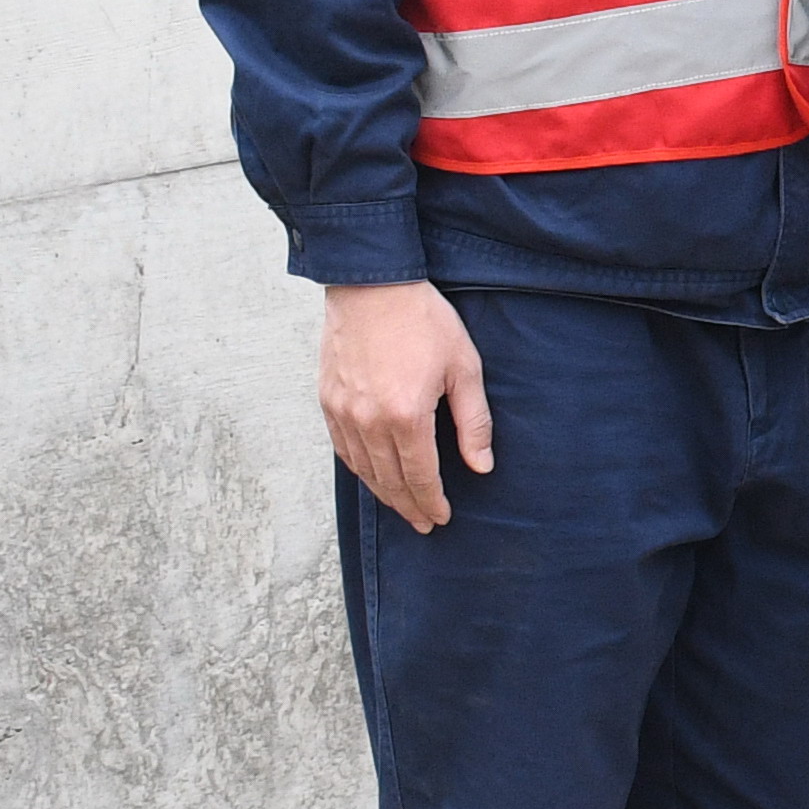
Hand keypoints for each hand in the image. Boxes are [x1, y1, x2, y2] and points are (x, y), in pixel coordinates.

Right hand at [319, 279, 491, 531]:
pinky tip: (373, 476)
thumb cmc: (423, 321)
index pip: (421, 477)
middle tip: (423, 523)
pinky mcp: (327, 401)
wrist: (371, 285)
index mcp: (406, 416)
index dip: (432, 502)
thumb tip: (481, 466)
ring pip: (364, 470)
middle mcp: (369, 422)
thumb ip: (473, 422)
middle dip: (409, 507)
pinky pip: (343, 450)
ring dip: (384, 493)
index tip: (441, 518)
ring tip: (402, 507)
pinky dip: (360, 470)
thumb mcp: (463, 367)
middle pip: (390, 481)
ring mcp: (343, 413)